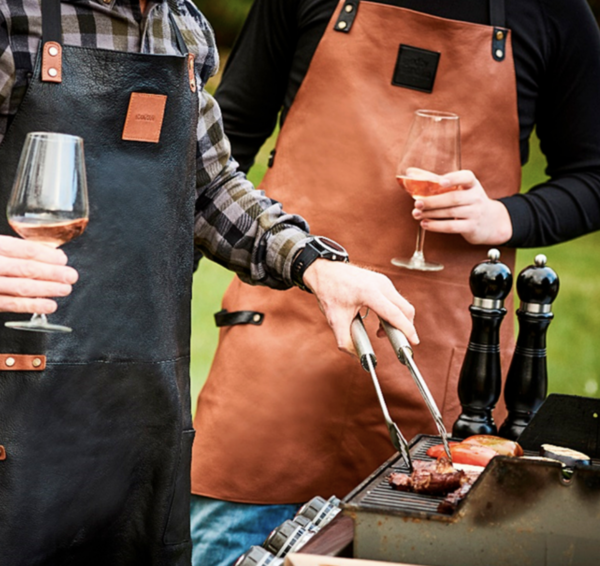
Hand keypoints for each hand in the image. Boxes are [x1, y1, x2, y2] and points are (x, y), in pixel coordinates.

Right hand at [0, 235, 78, 312]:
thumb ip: (15, 250)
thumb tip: (50, 254)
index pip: (22, 249)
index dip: (46, 255)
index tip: (62, 259)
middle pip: (26, 268)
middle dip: (53, 273)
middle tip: (71, 275)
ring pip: (22, 287)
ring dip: (48, 289)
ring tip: (65, 289)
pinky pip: (12, 304)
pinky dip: (33, 305)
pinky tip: (50, 305)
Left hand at [302, 260, 417, 355]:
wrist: (324, 271)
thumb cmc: (329, 292)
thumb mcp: (335, 320)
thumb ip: (345, 341)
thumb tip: (357, 357)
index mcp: (370, 293)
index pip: (395, 314)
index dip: (406, 330)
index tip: (413, 342)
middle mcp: (381, 285)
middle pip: (406, 309)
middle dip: (406, 328)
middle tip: (396, 341)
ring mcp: (383, 281)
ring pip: (402, 304)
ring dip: (398, 321)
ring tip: (380, 332)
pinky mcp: (382, 281)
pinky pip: (396, 299)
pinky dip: (394, 312)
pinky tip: (380, 320)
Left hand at [412, 170, 512, 244]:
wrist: (490, 222)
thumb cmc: (468, 201)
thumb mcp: (458, 188)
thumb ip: (434, 180)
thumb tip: (410, 172)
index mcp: (472, 184)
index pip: (466, 177)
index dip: (454, 178)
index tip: (441, 181)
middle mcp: (476, 197)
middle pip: (453, 198)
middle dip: (433, 201)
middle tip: (417, 203)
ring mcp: (475, 212)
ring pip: (450, 213)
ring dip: (431, 214)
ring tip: (416, 214)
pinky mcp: (471, 227)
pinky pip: (452, 226)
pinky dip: (436, 226)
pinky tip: (425, 224)